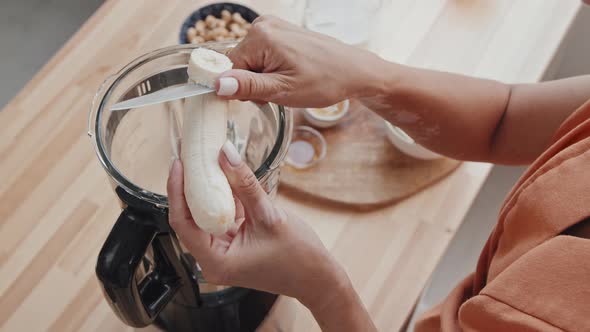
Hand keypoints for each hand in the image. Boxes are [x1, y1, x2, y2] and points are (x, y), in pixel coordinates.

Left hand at [166, 142, 346, 308]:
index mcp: (216, 261)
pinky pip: (221, 218)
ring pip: (205, 216)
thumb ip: (245, 184)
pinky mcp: (233, 245)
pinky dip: (223, 199)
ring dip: (206, 191)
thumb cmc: (298, 257)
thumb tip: (225, 153)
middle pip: (190, 219)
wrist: (317, 277)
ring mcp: (223, 253)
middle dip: (190, 188)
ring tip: (205, 162)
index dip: (177, 191)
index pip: (183, 223)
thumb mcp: (269, 215)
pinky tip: (224, 177)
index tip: (179, 165)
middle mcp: (213, 260)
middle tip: (191, 157)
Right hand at [215, 15, 387, 107]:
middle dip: (254, 82)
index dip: (242, 88)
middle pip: (239, 63)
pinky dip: (271, 68)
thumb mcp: (283, 90)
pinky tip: (290, 73)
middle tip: (281, 89)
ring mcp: (273, 25)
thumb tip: (217, 84)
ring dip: (263, 77)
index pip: (228, 67)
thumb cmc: (324, 81)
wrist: (354, 71)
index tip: (264, 95)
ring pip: (250, 60)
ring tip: (289, 81)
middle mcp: (263, 24)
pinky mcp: (281, 31)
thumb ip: (248, 87)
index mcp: (260, 36)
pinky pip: (262, 54)